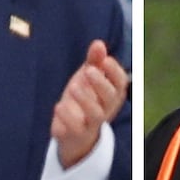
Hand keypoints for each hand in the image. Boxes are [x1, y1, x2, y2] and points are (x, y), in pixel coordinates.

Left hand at [51, 40, 127, 167]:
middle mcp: (105, 110)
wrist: (72, 134)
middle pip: (110, 98)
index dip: (115, 72)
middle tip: (88, 71)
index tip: (105, 60)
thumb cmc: (83, 100)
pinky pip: (74, 129)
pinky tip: (59, 106)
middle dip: (101, 83)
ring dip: (85, 99)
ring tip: (73, 86)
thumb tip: (98, 43)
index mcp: (111, 95)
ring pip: (95, 115)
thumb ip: (94, 61)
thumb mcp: (87, 78)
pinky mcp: (74, 135)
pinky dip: (67, 117)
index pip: (120, 84)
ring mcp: (90, 124)